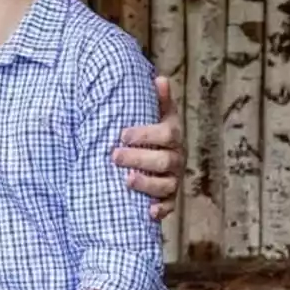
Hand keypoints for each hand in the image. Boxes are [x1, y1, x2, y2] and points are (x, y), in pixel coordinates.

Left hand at [111, 76, 184, 219]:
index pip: (167, 134)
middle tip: (114, 156)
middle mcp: (176, 158)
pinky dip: (160, 210)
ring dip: (147, 184)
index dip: (146, 135)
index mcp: (173, 136)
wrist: (156, 155)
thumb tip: (159, 77)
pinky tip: (147, 212)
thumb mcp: (156, 114)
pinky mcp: (169, 198)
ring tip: (126, 180)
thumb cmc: (151, 131)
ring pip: (166, 185)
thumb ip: (158, 99)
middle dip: (138, 159)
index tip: (122, 134)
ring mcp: (174, 179)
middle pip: (163, 161)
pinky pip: (169, 207)